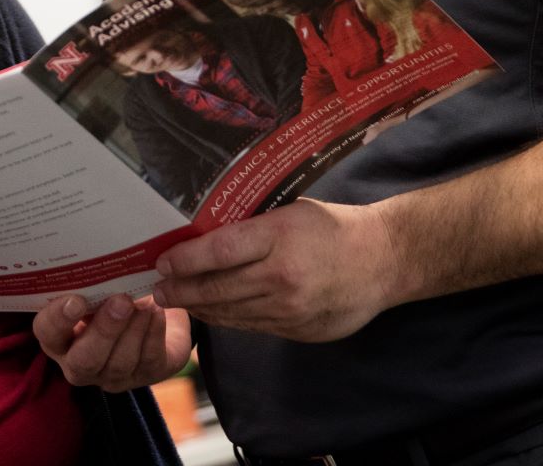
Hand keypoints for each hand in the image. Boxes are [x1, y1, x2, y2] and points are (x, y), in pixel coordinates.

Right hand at [32, 292, 192, 391]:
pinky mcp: (146, 375)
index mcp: (58, 338)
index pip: (47, 333)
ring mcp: (113, 376)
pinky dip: (154, 333)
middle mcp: (80, 364)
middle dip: (104, 330)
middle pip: (84, 360)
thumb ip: (90, 281)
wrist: (154, 312)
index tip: (76, 299)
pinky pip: (148, 360)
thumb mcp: (96, 287)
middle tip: (121, 300)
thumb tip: (96, 255)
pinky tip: (157, 312)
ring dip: (134, 328)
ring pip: (120, 363)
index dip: (58, 319)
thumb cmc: (113, 293)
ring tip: (145, 301)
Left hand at [151, 199, 403, 341]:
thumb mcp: (290, 213)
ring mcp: (291, 309)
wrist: (384, 260)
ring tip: (177, 301)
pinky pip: (252, 326)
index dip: (185, 259)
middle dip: (182, 290)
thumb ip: (251, 229)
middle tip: (159, 290)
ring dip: (200, 307)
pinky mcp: (298, 330)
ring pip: (231, 312)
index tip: (162, 263)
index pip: (219, 250)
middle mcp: (282, 277)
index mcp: (280, 238)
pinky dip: (228, 318)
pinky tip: (213, 311)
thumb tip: (203, 238)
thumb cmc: (333, 228)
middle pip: (218, 287)